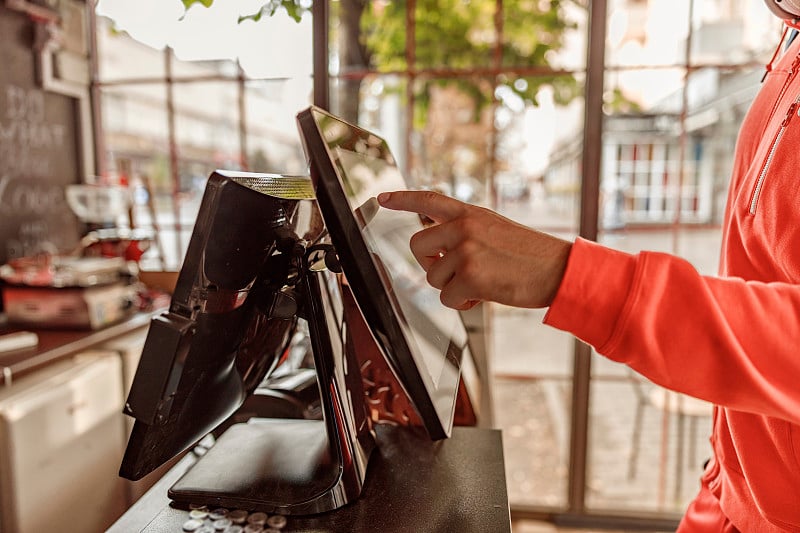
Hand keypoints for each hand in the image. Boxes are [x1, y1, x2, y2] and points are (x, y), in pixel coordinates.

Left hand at [377, 190, 571, 309]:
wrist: (558, 269)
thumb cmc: (532, 255)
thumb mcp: (496, 230)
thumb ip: (467, 233)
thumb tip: (440, 253)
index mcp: (471, 214)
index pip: (429, 199)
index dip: (402, 198)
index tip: (381, 197)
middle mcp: (463, 227)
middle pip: (417, 245)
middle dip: (429, 264)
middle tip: (451, 272)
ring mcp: (465, 250)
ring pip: (433, 278)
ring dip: (452, 288)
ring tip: (482, 283)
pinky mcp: (469, 276)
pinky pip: (446, 298)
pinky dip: (462, 304)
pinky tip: (483, 296)